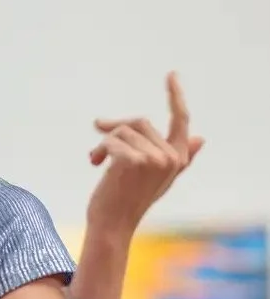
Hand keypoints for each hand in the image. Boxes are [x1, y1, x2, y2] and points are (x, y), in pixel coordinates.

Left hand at [85, 72, 204, 237]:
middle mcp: (171, 157)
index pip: (180, 120)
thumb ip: (178, 157)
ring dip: (104, 144)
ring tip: (97, 161)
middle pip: (139, 122)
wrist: (112, 224)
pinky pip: (110, 139)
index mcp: (178, 158)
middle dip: (115, 131)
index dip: (175, 96)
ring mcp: (154, 159)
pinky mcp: (135, 160)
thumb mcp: (156, 178)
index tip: (171, 75)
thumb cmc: (129, 201)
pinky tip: (95, 164)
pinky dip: (98, 150)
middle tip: (97, 151)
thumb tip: (202, 138)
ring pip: (122, 130)